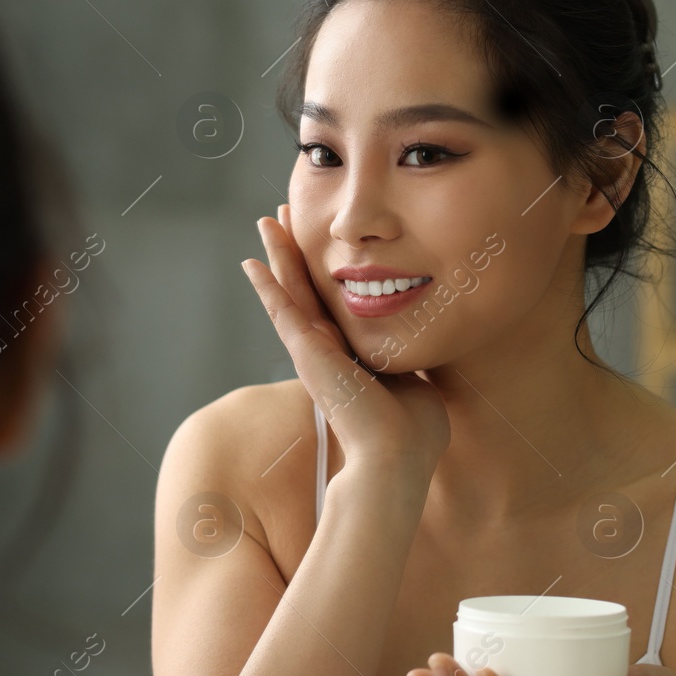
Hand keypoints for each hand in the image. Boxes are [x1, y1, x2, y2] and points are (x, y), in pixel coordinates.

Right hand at [241, 205, 449, 478]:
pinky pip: (283, 312)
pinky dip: (267, 287)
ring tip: (266, 222)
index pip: (335, 307)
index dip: (326, 274)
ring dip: (279, 256)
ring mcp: (314, 353)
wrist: (398, 457)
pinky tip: (251, 262)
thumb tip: (424, 351)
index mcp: (353, 359)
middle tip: (284, 218)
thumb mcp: (415, 384)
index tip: (324, 244)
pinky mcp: (307, 355)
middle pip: (307, 290)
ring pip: (290, 292)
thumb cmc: (415, 433)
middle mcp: (328, 353)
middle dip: (297, 252)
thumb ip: (410, 365)